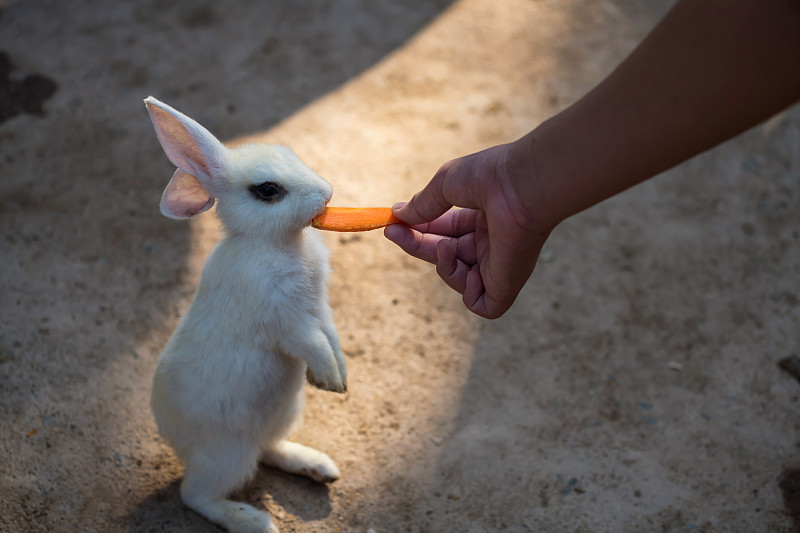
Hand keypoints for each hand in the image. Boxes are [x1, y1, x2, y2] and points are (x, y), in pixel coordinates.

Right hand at [384, 141, 553, 318]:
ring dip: (442, 264)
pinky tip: (467, 266)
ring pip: (459, 278)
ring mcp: (500, 265)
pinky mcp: (508, 284)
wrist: (522, 184)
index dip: (418, 229)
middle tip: (393, 233)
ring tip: (445, 245)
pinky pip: (482, 304)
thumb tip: (398, 215)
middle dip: (417, 244)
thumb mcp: (447, 185)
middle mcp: (492, 242)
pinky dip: (466, 290)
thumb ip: (424, 204)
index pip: (444, 231)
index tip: (393, 223)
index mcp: (483, 218)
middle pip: (445, 253)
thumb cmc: (490, 176)